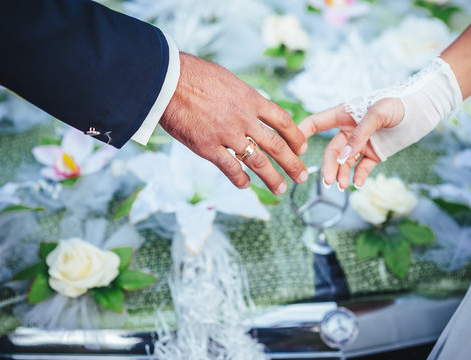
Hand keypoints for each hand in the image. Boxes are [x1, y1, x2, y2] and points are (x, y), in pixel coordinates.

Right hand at [160, 53, 307, 194]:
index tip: (302, 148)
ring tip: (281, 188)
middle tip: (302, 176)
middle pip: (276, 145)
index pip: (282, 120)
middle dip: (292, 163)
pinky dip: (240, 179)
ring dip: (272, 178)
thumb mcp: (228, 80)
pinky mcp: (208, 147)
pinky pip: (230, 168)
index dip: (296, 136)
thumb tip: (251, 105)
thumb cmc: (195, 75)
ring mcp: (227, 135)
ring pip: (258, 162)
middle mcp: (244, 119)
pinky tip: (245, 185)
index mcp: (251, 99)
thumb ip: (242, 97)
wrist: (167, 80)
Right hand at [298, 98, 403, 188]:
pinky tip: (357, 184)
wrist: (423, 109)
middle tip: (328, 181)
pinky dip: (359, 176)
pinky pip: (362, 167)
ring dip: (341, 174)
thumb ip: (359, 136)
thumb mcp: (377, 114)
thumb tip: (343, 158)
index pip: (316, 123)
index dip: (302, 133)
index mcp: (344, 115)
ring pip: (344, 162)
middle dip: (328, 166)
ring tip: (343, 187)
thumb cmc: (398, 104)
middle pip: (331, 151)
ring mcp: (361, 143)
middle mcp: (349, 131)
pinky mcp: (374, 153)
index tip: (293, 147)